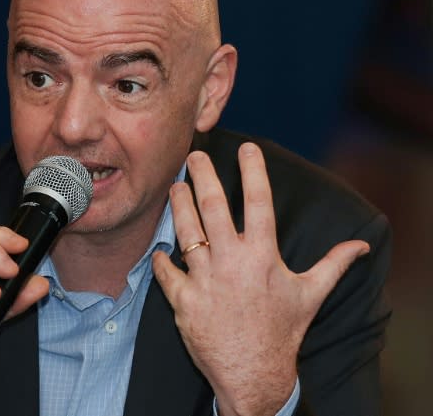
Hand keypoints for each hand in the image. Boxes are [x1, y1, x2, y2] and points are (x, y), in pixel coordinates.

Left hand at [152, 143, 368, 415]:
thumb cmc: (282, 332)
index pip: (259, 203)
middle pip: (212, 207)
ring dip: (178, 205)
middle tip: (193, 155)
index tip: (248, 148)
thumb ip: (333, 264)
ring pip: (185, 232)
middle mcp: (231, 263)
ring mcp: (204, 281)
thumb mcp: (310, 294)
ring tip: (175, 186)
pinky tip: (160, 247)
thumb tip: (360, 245)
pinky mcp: (183, 300)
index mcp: (263, 256)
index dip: (253, 171)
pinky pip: (166, 271)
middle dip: (202, 176)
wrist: (254, 374)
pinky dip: (162, 258)